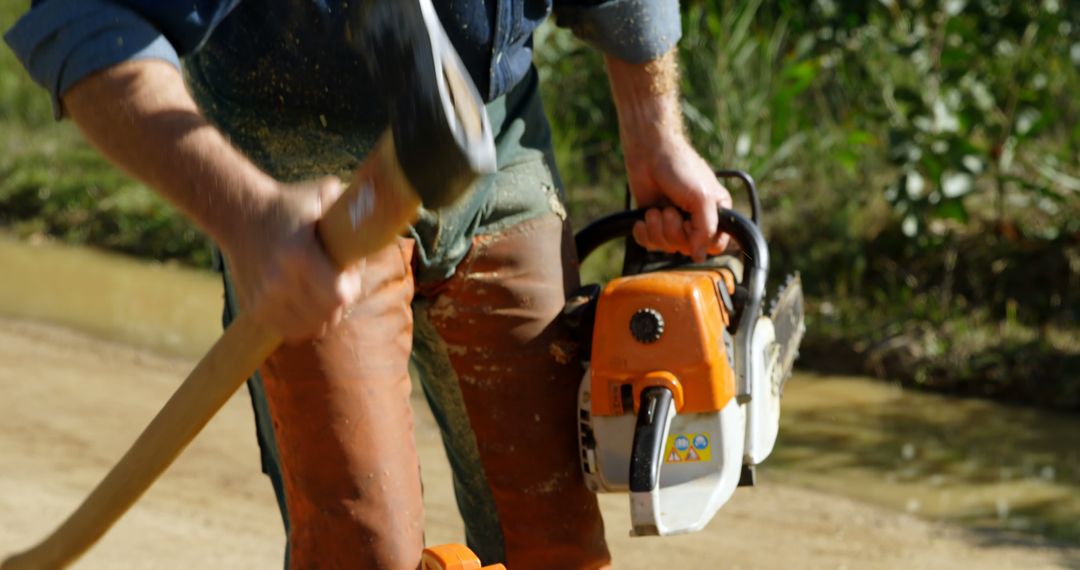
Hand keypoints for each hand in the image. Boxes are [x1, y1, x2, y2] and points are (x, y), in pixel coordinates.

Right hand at [222, 177, 363, 343]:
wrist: (237, 212)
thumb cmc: (289, 204)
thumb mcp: (322, 195)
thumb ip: (351, 206)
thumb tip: (382, 218)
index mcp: (299, 253)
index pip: (338, 296)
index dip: (351, 290)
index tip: (348, 277)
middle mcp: (279, 278)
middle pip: (326, 315)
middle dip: (339, 305)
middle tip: (338, 289)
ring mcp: (264, 295)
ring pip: (307, 327)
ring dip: (321, 317)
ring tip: (321, 298)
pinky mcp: (253, 306)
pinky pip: (286, 330)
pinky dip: (300, 325)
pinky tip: (304, 308)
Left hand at [625, 136, 732, 261]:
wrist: (650, 152)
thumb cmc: (681, 168)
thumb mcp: (702, 198)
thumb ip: (706, 229)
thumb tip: (699, 256)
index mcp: (716, 213)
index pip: (715, 245)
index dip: (699, 240)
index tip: (690, 223)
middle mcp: (696, 219)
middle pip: (687, 248)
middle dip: (673, 231)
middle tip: (669, 210)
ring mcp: (674, 221)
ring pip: (667, 247)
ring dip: (657, 229)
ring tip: (655, 210)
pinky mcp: (654, 222)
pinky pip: (649, 244)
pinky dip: (644, 233)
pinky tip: (643, 218)